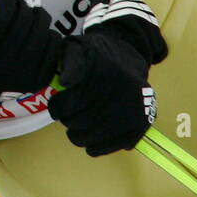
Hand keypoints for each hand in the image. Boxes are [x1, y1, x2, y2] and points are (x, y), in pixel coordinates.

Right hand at [0, 0, 63, 98]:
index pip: (6, 11)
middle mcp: (5, 60)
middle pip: (26, 19)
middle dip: (22, 6)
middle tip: (17, 5)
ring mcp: (23, 71)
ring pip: (42, 30)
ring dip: (37, 17)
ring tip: (28, 17)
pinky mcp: (37, 79)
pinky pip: (53, 47)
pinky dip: (49, 35)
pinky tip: (37, 34)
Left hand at [50, 0, 166, 156]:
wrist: (126, 59)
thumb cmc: (95, 56)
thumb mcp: (77, 49)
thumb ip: (69, 63)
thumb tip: (64, 83)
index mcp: (106, 74)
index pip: (71, 103)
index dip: (57, 108)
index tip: (55, 107)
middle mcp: (124, 93)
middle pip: (82, 122)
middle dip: (68, 121)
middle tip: (66, 117)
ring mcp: (135, 111)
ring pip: (95, 136)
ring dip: (79, 137)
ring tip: (76, 128)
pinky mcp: (141, 124)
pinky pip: (114, 145)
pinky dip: (98, 148)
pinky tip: (90, 143)